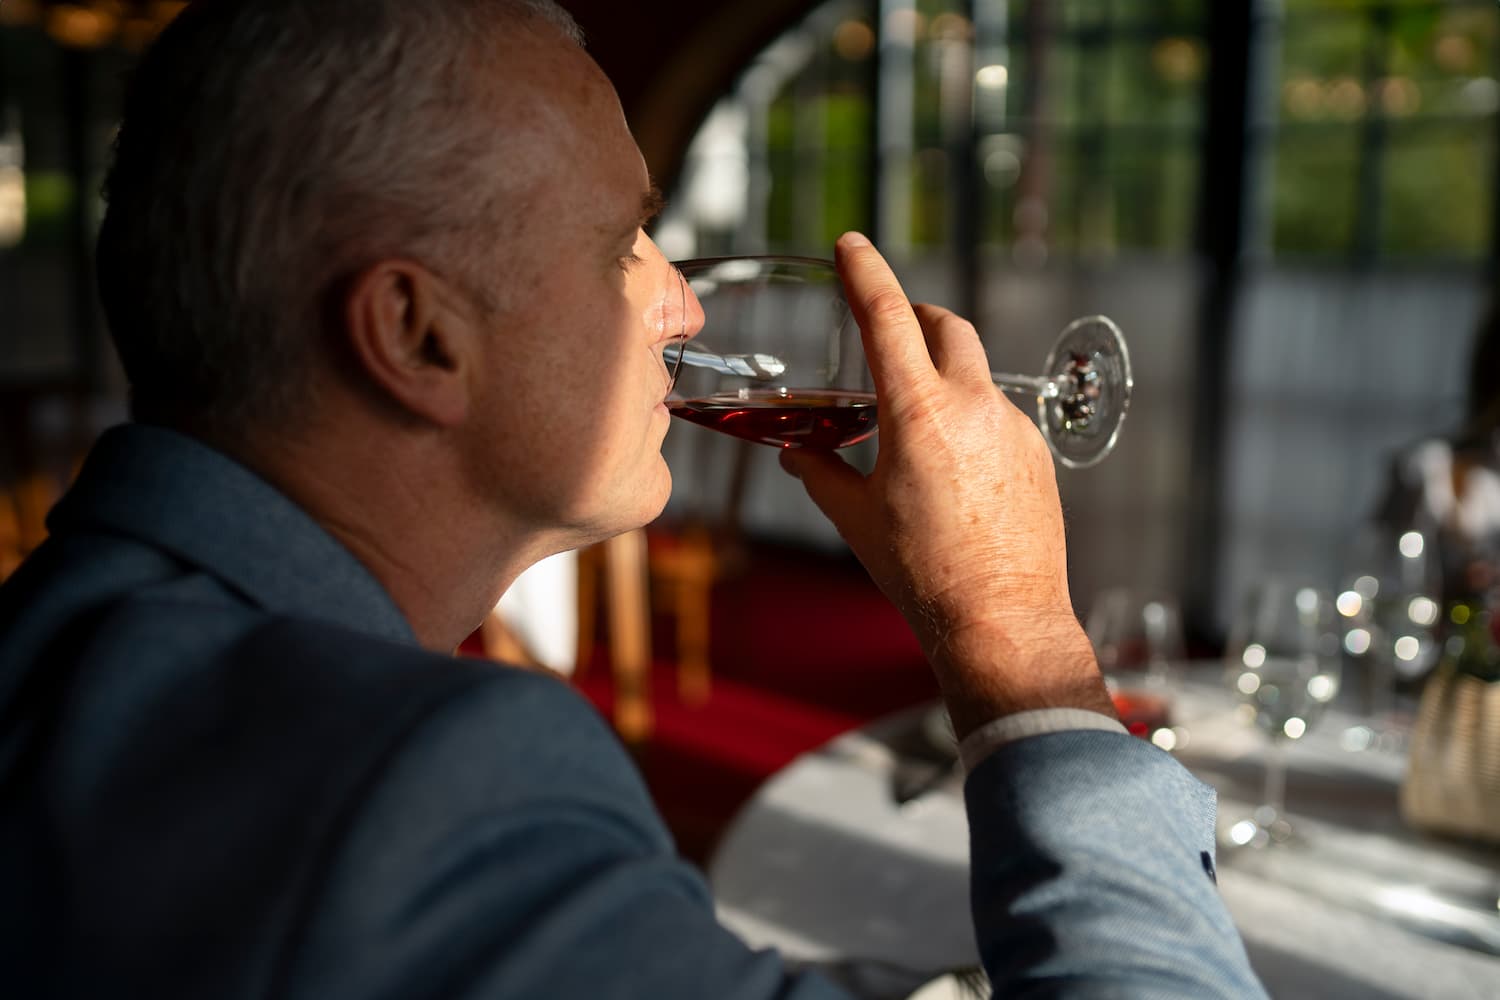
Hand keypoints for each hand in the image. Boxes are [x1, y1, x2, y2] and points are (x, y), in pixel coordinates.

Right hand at [780, 233, 1113, 737]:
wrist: (1001, 620)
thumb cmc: (924, 575)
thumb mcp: (856, 519)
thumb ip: (822, 473)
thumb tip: (797, 454)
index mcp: (919, 413)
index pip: (888, 317)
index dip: (865, 273)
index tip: (851, 244)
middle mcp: (973, 407)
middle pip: (945, 327)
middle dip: (915, 316)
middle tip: (888, 328)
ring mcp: (1012, 428)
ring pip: (974, 375)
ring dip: (942, 377)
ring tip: (912, 426)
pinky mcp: (1036, 454)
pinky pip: (997, 416)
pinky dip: (969, 419)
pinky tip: (952, 468)